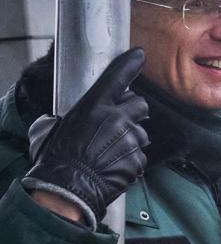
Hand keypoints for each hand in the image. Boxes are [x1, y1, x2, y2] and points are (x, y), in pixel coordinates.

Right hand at [21, 48, 149, 224]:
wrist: (67, 187)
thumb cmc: (57, 156)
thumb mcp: (58, 125)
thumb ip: (80, 115)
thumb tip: (82, 115)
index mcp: (94, 105)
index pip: (118, 77)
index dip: (131, 64)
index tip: (140, 56)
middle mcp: (117, 119)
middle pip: (140, 106)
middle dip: (133, 113)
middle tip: (119, 125)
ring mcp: (130, 140)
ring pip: (141, 134)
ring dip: (131, 141)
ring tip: (109, 153)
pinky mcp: (138, 160)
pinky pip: (140, 156)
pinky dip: (130, 161)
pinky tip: (113, 167)